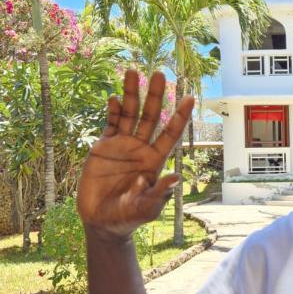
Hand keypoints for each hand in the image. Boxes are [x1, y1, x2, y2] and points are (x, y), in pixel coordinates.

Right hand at [77, 70, 194, 239]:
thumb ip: (159, 194)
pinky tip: (114, 97)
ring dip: (131, 93)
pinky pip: (110, 124)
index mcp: (155, 160)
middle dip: (156, 96)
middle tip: (160, 73)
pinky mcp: (104, 147)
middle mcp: (141, 148)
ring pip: (129, 114)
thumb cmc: (128, 217)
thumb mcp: (145, 208)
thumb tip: (176, 178)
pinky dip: (112, 110)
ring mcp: (122, 145)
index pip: (171, 133)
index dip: (180, 116)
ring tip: (133, 71)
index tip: (190, 97)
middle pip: (151, 116)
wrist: (102, 221)